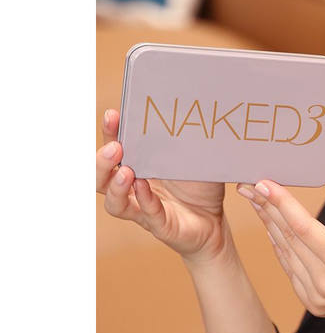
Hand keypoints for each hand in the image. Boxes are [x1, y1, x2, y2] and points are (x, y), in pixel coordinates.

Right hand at [97, 109, 228, 262]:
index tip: (113, 115)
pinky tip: (144, 188)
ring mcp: (143, 209)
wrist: (215, 221)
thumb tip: (189, 106)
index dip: (111, 133)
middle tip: (115, 147)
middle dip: (103, 161)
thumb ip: (185, 139)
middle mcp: (133, 189)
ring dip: (117, 186)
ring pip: (116, 202)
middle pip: (102, 177)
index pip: (115, 149)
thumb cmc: (199, 186)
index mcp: (138, 167)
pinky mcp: (161, 226)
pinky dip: (145, 200)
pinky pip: (147, 214)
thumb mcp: (194, 157)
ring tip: (126, 171)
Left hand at [237, 160, 324, 332]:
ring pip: (286, 254)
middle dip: (267, 209)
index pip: (304, 228)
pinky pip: (291, 270)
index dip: (281, 203)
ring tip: (256, 201)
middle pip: (289, 239)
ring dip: (270, 226)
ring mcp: (317, 298)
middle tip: (248, 185)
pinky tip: (272, 228)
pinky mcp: (313, 304)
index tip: (264, 182)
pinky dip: (281, 247)